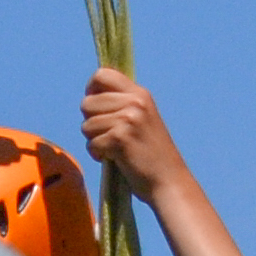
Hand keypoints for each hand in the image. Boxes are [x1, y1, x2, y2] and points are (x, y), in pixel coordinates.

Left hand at [79, 68, 191, 199]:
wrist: (169, 181)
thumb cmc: (152, 154)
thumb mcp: (142, 119)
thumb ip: (122, 105)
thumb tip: (90, 97)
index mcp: (140, 94)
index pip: (102, 75)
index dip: (91, 90)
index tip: (95, 108)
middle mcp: (135, 102)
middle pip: (87, 103)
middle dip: (91, 122)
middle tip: (107, 135)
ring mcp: (128, 119)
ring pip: (86, 125)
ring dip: (94, 141)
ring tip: (112, 149)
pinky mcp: (120, 138)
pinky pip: (92, 144)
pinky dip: (97, 155)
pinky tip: (113, 159)